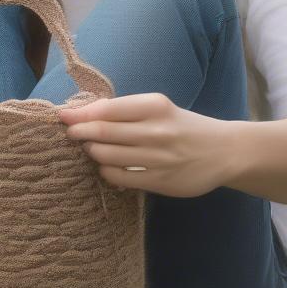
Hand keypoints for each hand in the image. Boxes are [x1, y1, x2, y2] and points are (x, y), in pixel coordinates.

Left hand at [56, 92, 243, 197]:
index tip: (63, 115)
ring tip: (90, 148)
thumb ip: (127, 110)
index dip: (81, 113)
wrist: (223, 151)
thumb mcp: (160, 108)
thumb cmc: (183, 126)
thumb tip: (87, 110)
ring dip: (92, 152)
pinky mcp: (160, 181)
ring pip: (108, 155)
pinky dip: (106, 171)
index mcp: (155, 106)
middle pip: (103, 132)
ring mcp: (158, 158)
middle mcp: (156, 130)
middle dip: (80, 132)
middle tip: (70, 133)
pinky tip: (106, 166)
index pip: (108, 109)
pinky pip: (120, 178)